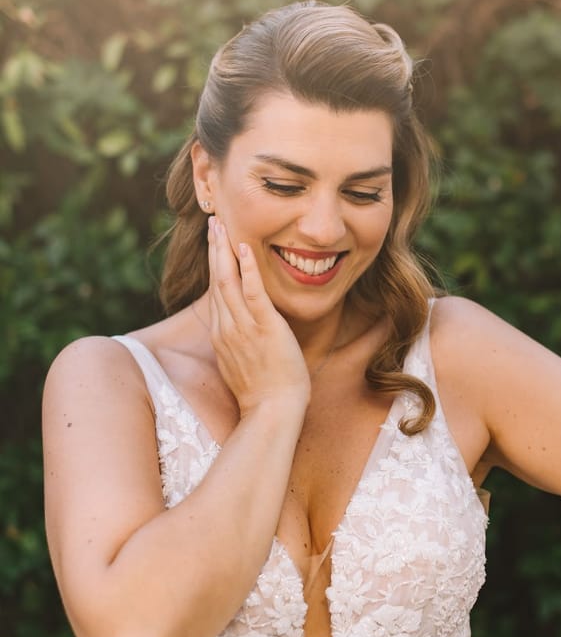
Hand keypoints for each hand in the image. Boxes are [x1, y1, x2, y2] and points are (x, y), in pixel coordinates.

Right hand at [207, 218, 310, 414]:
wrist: (271, 413)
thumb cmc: (265, 395)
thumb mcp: (245, 366)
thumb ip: (242, 346)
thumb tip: (248, 336)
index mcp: (222, 336)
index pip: (216, 293)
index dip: (215, 266)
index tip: (215, 244)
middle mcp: (226, 328)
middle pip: (217, 281)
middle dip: (214, 249)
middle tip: (212, 222)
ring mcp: (242, 327)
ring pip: (227, 281)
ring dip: (224, 250)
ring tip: (221, 225)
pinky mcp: (263, 328)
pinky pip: (252, 292)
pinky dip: (247, 268)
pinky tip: (244, 248)